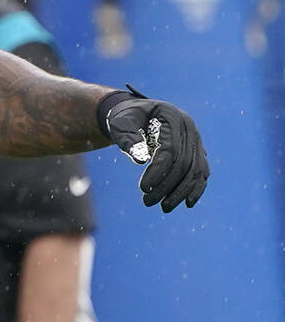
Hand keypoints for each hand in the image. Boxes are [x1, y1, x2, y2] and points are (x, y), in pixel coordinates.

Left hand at [100, 86, 208, 211]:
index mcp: (172, 117)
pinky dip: (196, 188)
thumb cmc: (126, 118)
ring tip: (164, 208)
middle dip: (167, 186)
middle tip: (147, 202)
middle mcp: (190, 128)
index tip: (143, 189)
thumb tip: (140, 161)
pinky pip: (201, 171)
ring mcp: (196, 139)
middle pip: (184, 163)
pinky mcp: (198, 150)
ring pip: (196, 171)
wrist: (138, 113)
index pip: (170, 150)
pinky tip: (186, 203)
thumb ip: (127, 138)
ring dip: (181, 192)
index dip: (158, 171)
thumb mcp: (120, 123)